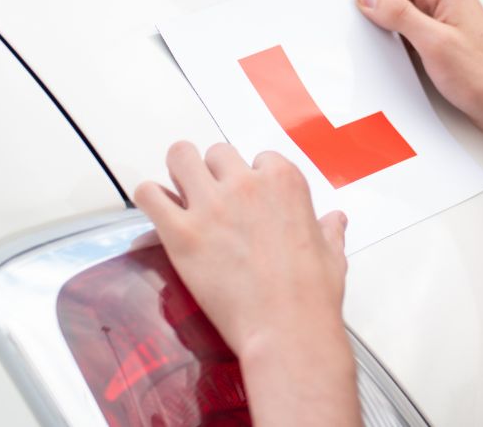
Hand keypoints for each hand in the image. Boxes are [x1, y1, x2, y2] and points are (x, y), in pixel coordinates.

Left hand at [134, 141, 348, 357]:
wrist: (286, 328)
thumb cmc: (311, 295)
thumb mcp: (332, 254)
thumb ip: (329, 230)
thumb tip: (334, 221)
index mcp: (284, 181)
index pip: (259, 158)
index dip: (251, 179)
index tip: (249, 200)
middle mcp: (246, 183)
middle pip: (217, 154)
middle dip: (214, 174)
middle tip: (213, 200)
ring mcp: (211, 205)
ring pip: (180, 157)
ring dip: (179, 174)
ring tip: (181, 196)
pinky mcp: (181, 232)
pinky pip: (149, 194)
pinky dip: (150, 199)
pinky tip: (158, 213)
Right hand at [356, 0, 482, 136]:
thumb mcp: (435, 42)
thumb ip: (399, 14)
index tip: (362, 17)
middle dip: (377, 14)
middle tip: (375, 39)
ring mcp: (441, 20)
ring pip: (397, 15)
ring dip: (387, 32)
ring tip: (390, 54)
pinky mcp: (438, 40)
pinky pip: (407, 34)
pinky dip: (397, 46)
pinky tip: (398, 62)